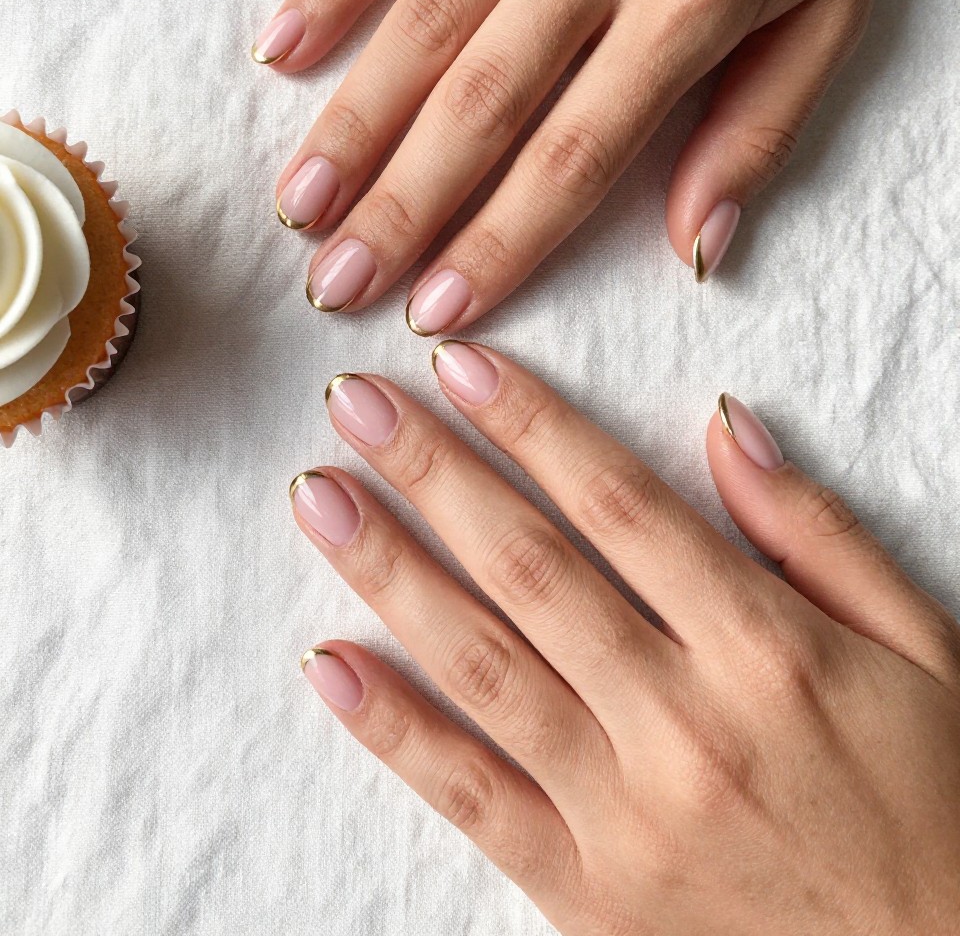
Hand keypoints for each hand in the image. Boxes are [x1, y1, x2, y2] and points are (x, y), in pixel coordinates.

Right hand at [258, 0, 958, 326]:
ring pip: (427, 19)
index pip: (577, 154)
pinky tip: (282, 49)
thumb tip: (696, 249)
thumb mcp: (836, 8)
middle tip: (335, 284)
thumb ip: (760, 131)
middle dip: (402, 206)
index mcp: (695, 0)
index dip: (501, 242)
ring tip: (297, 204)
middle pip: (482, 102)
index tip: (439, 312)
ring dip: (353, 120)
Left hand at [292, 346, 959, 934]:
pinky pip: (474, 799)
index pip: (618, 503)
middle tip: (355, 402)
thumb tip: (725, 424)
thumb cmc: (934, 802)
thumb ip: (816, 530)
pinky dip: (395, 731)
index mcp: (766, 648)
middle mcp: (684, 722)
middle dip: (432, 471)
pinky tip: (330, 664)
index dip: (531, 423)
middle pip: (529, 567)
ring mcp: (626, 815)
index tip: (460, 365)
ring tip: (319, 498)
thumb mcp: (918, 647)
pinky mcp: (589, 897)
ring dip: (389, 572)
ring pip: (483, 667)